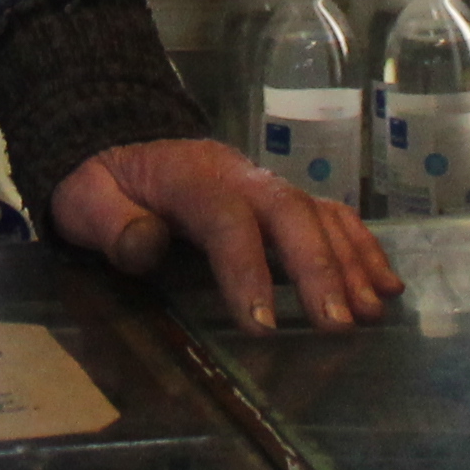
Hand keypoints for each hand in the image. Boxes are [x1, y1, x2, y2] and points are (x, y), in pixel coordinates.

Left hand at [48, 138, 401, 332]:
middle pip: (289, 212)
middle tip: (337, 323)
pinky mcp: (284, 200)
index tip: (261, 326)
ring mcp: (267, 185)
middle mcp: (240, 175)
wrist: (123, 144)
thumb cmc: (104, 182)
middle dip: (318, 267)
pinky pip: (332, 216)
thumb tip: (148, 244)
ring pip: (318, 213)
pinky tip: (386, 286)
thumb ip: (111, 223)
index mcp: (190, 176)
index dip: (246, 269)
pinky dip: (362, 248)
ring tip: (371, 312)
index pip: (225, 218)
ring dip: (350, 262)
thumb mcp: (83, 199)